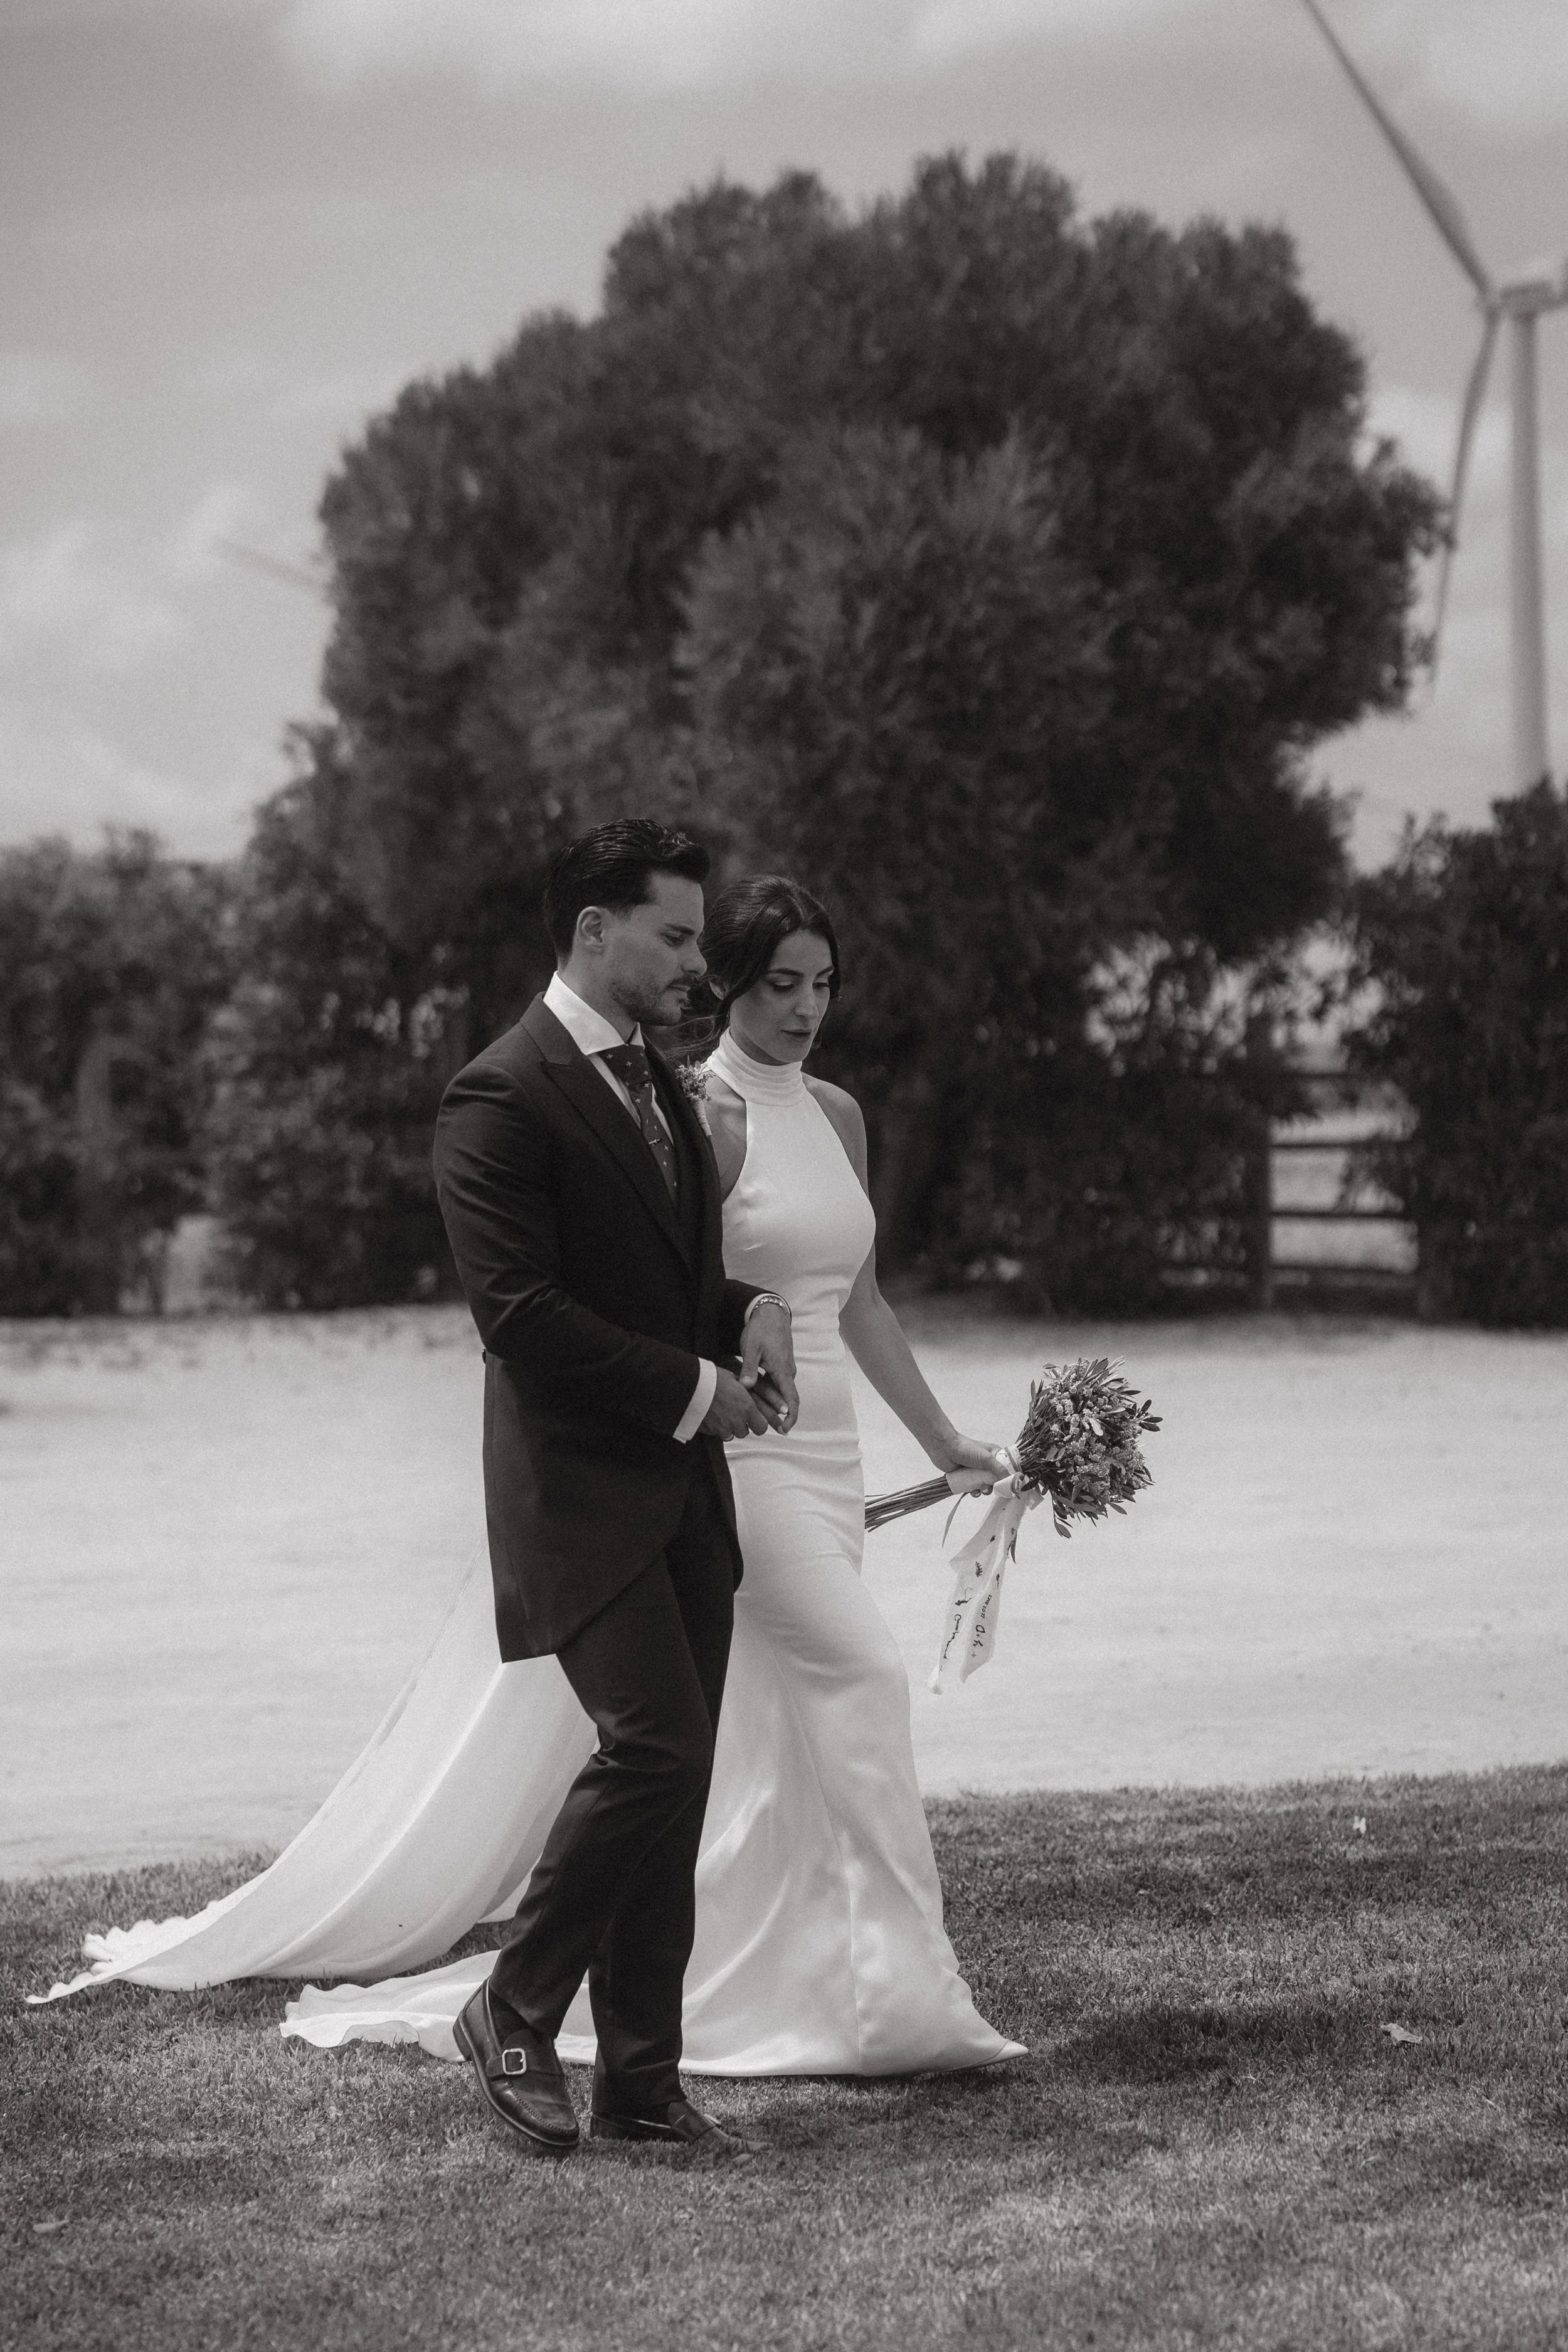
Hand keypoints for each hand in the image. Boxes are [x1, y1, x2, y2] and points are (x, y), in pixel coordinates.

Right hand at [698, 1367, 772, 1440]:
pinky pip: (715, 1433)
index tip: (754, 1419)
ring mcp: (722, 1429)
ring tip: (720, 1413)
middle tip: (733, 1412)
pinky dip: (714, 1427)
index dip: (758, 1424)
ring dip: (727, 1427)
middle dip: (740, 1425)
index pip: (761, 1427)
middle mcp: (736, 1421)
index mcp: (747, 1408)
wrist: (690, 1386)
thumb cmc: (711, 1379)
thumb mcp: (732, 1378)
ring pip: (729, 1435)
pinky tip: (710, 1415)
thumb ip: (743, 1389)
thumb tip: (746, 1389)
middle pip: (744, 1432)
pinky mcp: (708, 1432)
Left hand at [738, 1301, 798, 1434]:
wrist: (771, 1314)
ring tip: (757, 1412)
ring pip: (780, 1391)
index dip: (791, 1417)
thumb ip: (749, 1368)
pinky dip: (769, 1392)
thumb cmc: (760, 1330)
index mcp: (783, 1370)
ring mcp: (785, 1369)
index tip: (785, 1429)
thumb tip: (746, 1387)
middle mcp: (788, 1372)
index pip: (792, 1400)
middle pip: (786, 1399)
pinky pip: (777, 1383)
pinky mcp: (780, 1365)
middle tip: (765, 1426)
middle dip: (778, 1414)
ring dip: (772, 1403)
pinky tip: (756, 1395)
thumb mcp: (751, 1348)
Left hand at [932, 1432, 1013, 1491]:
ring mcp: (976, 1471)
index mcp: (994, 1455)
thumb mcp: (986, 1458)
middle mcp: (986, 1463)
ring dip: (984, 1490)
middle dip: (994, 1486)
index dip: (1008, 1477)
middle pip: (996, 1479)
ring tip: (980, 1489)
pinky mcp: (967, 1477)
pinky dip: (974, 1491)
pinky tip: (972, 1491)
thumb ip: (999, 1470)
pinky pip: (974, 1488)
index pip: (1007, 1468)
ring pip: (985, 1485)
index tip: (1009, 1486)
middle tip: (990, 1487)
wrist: (944, 1448)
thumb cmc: (966, 1448)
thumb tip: (1010, 1482)